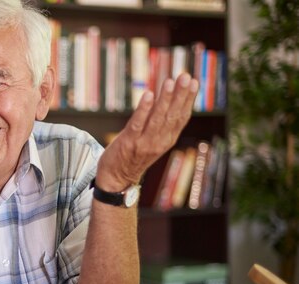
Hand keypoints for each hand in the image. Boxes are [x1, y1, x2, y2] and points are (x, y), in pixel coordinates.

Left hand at [95, 73, 198, 190]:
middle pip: (172, 115)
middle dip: (180, 94)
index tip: (193, 81)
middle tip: (185, 76)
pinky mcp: (129, 142)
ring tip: (169, 82)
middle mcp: (159, 141)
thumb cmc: (133, 156)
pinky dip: (144, 109)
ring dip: (164, 99)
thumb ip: (160, 124)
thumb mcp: (152, 141)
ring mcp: (144, 143)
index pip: (182, 117)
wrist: (116, 179)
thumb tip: (167, 99)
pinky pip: (138, 123)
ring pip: (158, 118)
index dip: (188, 99)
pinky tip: (149, 95)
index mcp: (167, 140)